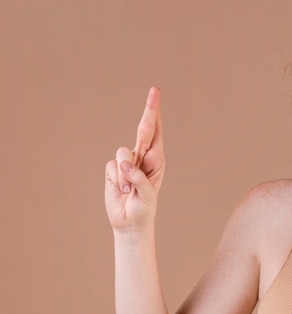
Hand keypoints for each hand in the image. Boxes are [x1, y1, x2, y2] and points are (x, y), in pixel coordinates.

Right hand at [105, 87, 164, 230]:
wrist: (130, 222)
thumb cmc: (144, 208)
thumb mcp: (148, 195)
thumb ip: (139, 178)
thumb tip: (125, 165)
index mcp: (157, 159)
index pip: (156, 131)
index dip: (155, 112)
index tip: (155, 93)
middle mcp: (143, 156)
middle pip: (143, 129)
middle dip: (149, 110)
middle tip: (155, 90)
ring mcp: (127, 162)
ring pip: (123, 153)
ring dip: (125, 173)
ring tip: (129, 189)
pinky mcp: (112, 169)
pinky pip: (112, 166)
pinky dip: (116, 180)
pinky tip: (122, 190)